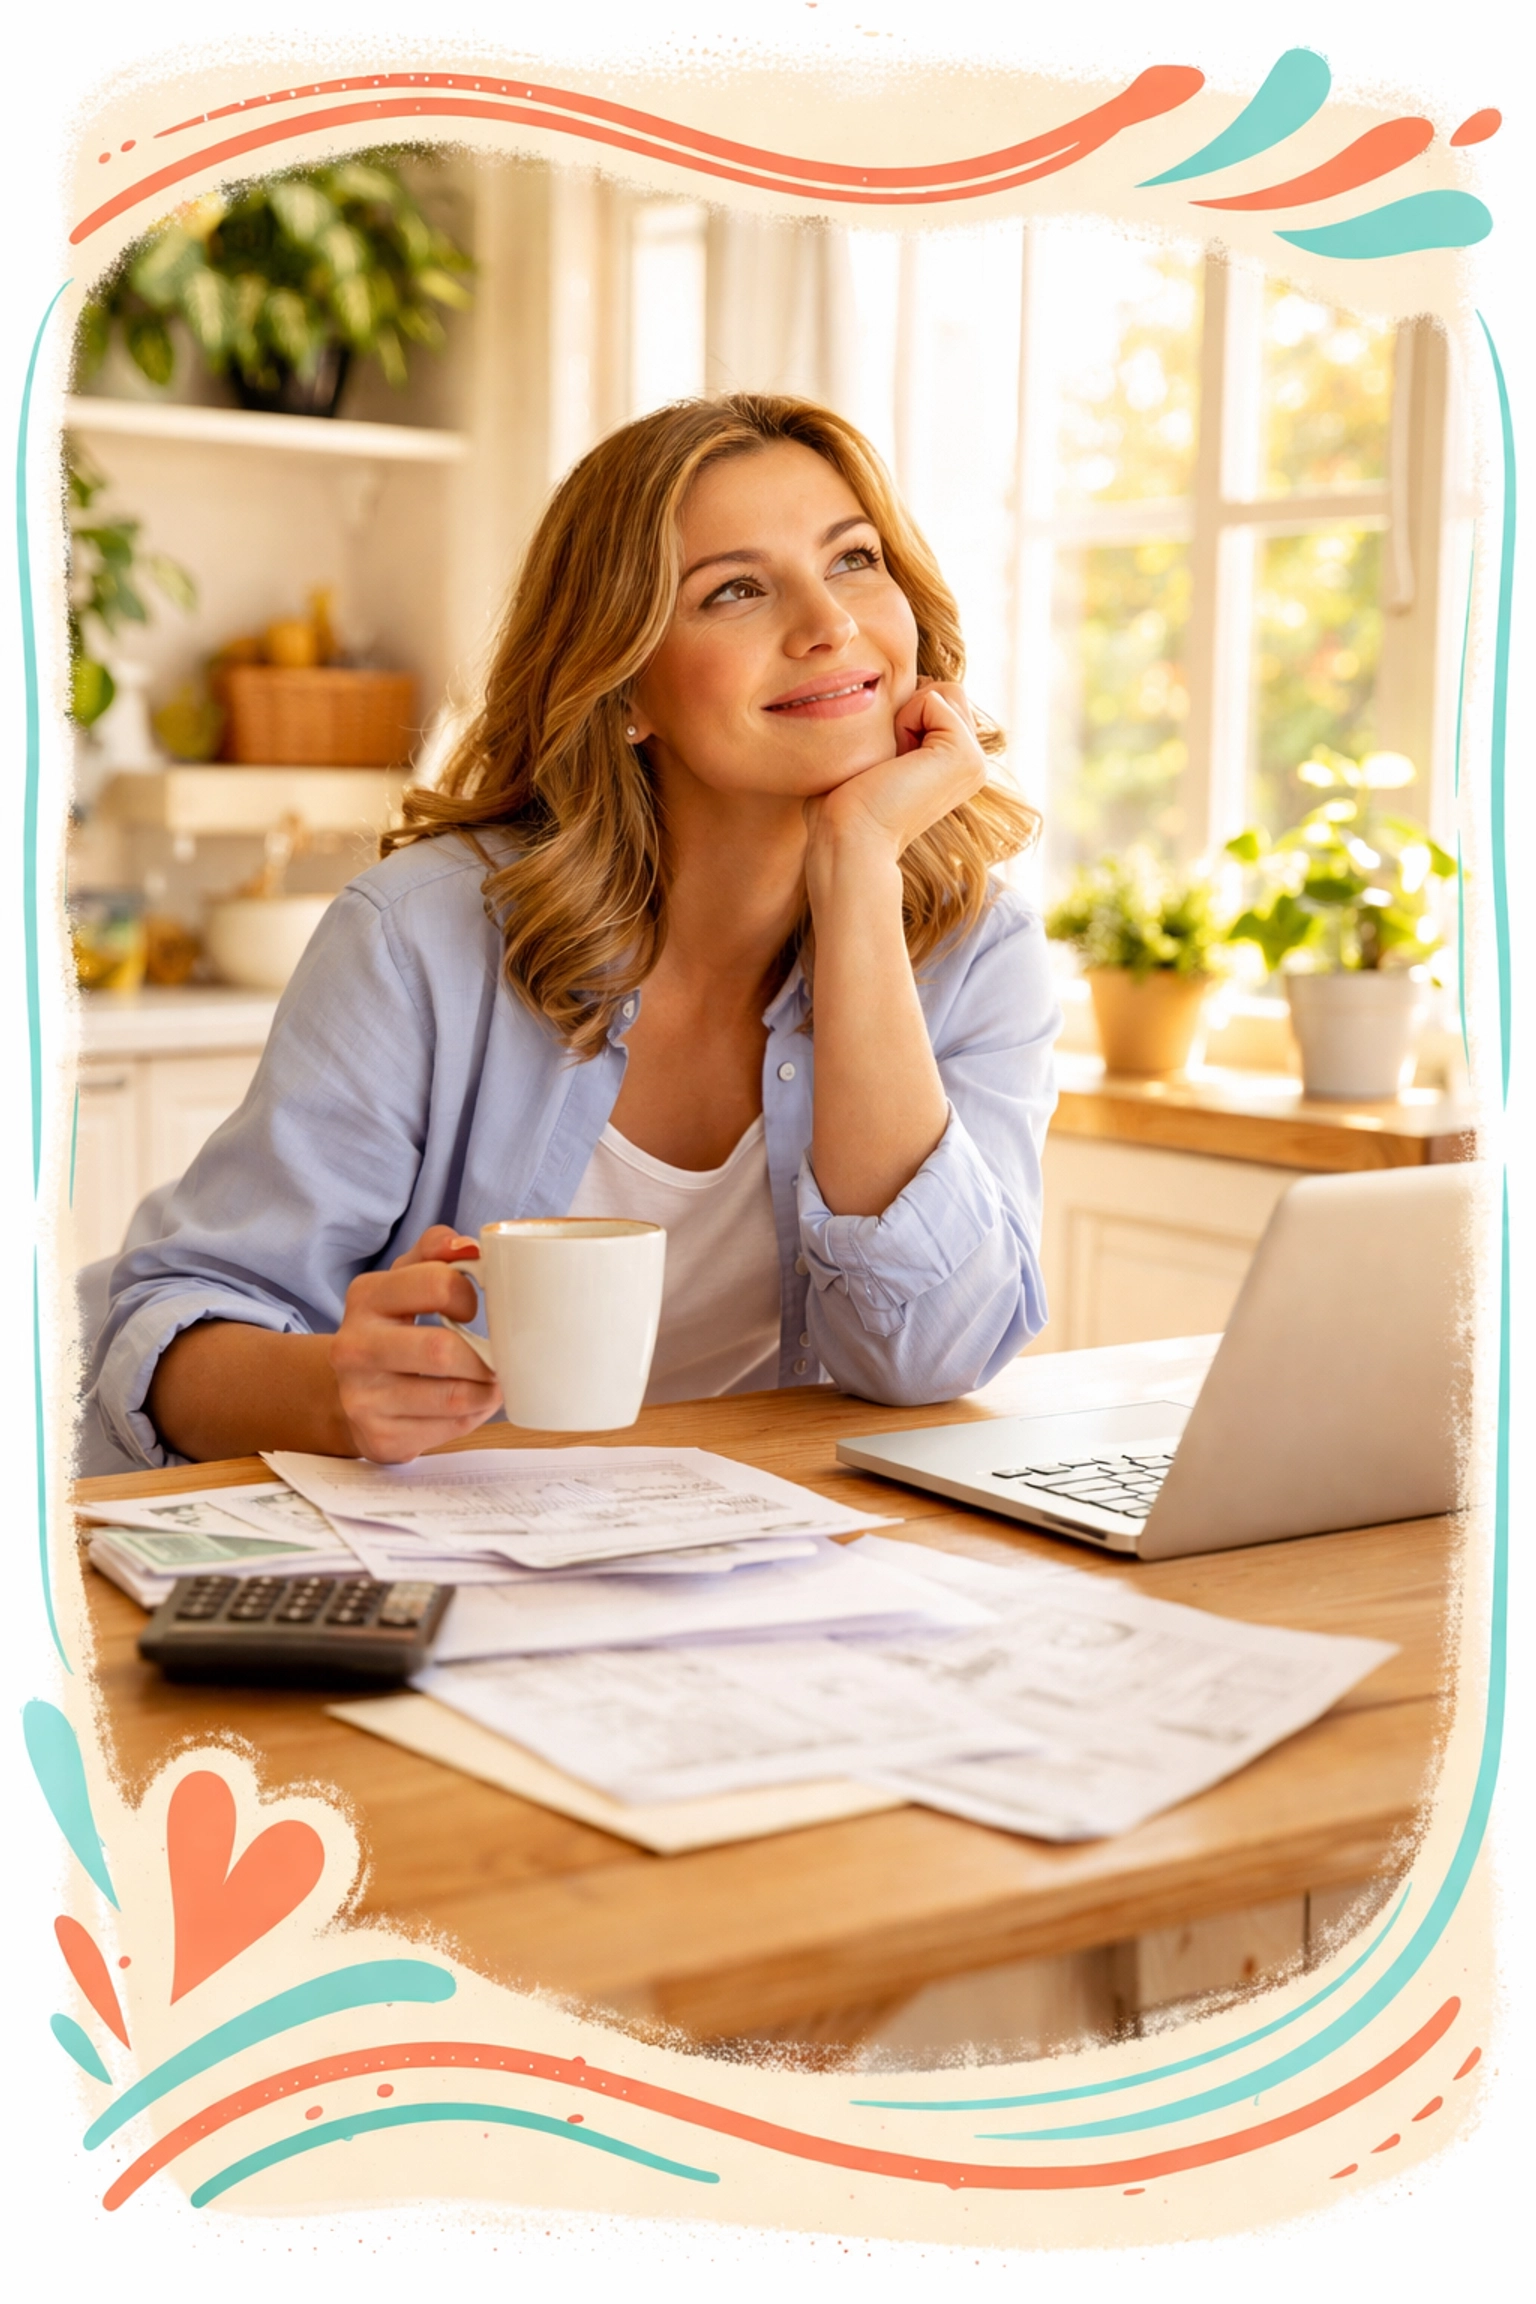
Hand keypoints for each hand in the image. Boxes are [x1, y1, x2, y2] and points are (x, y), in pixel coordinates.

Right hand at [328, 1224, 502, 1462]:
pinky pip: (449, 1428)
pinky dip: (473, 1416)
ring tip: (491, 1383)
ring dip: (487, 1390)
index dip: (469, 1296)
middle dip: (484, 1357)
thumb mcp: (404, 1279)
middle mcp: (354, 1347)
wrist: (350, 1394)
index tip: (473, 1308)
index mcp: (366, 1296)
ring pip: (453, 1396)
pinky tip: (469, 1404)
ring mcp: (363, 1397)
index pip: (438, 1284)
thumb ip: (435, 1252)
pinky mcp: (380, 1437)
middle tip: (495, 1358)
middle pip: (442, 1350)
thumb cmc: (392, 1327)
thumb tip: (469, 1246)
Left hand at [803, 679, 986, 866]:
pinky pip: (934, 699)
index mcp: (958, 763)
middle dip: (909, 710)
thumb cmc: (850, 797)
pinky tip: (898, 759)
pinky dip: (906, 720)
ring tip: (895, 758)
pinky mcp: (965, 755)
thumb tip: (909, 685)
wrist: (851, 834)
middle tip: (891, 758)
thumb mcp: (884, 749)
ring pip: (944, 691)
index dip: (905, 714)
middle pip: (947, 692)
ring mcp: (975, 761)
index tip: (889, 760)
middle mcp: (974, 763)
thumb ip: (906, 720)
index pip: (942, 699)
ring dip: (907, 715)